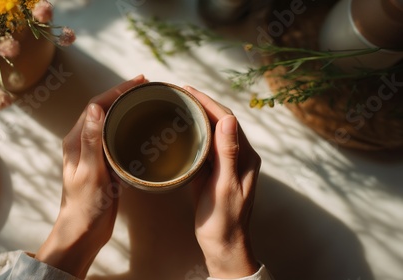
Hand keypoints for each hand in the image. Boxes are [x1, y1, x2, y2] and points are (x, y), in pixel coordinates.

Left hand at [35, 75, 146, 277]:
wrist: (83, 232)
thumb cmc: (85, 205)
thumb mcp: (90, 172)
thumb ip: (92, 141)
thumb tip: (95, 108)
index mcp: (75, 140)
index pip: (96, 105)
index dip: (117, 90)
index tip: (139, 82)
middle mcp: (82, 143)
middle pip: (103, 110)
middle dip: (123, 95)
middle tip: (146, 88)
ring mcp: (93, 153)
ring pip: (110, 123)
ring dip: (125, 109)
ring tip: (146, 101)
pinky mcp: (103, 164)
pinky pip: (115, 138)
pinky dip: (128, 127)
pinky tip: (141, 129)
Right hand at [186, 86, 260, 277]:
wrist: (223, 244)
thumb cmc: (225, 220)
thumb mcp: (225, 187)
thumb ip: (228, 154)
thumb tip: (228, 119)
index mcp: (246, 156)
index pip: (227, 119)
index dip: (208, 101)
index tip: (187, 89)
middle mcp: (238, 156)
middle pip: (220, 121)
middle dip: (201, 103)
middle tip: (178, 92)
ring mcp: (226, 164)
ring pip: (212, 132)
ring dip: (197, 115)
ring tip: (177, 103)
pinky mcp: (214, 172)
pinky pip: (205, 146)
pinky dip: (193, 133)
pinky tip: (180, 128)